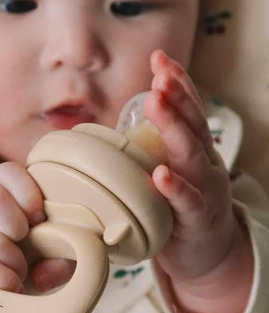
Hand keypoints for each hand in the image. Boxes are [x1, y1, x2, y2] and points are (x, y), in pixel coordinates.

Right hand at [0, 162, 44, 312]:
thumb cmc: (10, 262)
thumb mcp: (42, 257)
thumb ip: (56, 259)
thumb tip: (45, 274)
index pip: (7, 172)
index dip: (28, 195)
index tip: (38, 219)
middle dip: (16, 227)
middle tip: (23, 246)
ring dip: (13, 263)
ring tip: (16, 273)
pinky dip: (1, 280)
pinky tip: (6, 287)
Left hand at [144, 50, 252, 312]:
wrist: (206, 253)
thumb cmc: (178, 208)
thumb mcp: (165, 170)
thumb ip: (146, 149)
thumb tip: (105, 128)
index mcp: (194, 147)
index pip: (188, 108)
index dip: (177, 83)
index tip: (160, 58)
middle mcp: (204, 161)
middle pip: (192, 123)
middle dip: (175, 97)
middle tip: (158, 76)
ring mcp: (205, 188)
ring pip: (191, 154)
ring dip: (172, 127)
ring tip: (156, 103)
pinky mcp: (199, 217)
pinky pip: (187, 200)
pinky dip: (174, 186)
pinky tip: (161, 173)